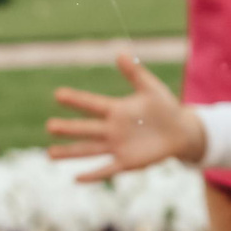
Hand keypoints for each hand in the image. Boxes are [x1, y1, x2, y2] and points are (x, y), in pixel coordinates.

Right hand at [45, 53, 205, 173]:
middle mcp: (112, 129)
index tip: (58, 94)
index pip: (92, 104)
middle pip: (85, 129)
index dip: (76, 100)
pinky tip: (77, 178)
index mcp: (116, 110)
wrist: (181, 131)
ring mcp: (118, 146)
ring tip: (49, 155)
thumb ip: (135, 73)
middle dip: (68, 128)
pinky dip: (93, 175)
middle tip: (49, 126)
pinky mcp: (127, 162)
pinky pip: (107, 170)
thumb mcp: (151, 88)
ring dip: (70, 153)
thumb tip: (120, 53)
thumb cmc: (165, 108)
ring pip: (89, 150)